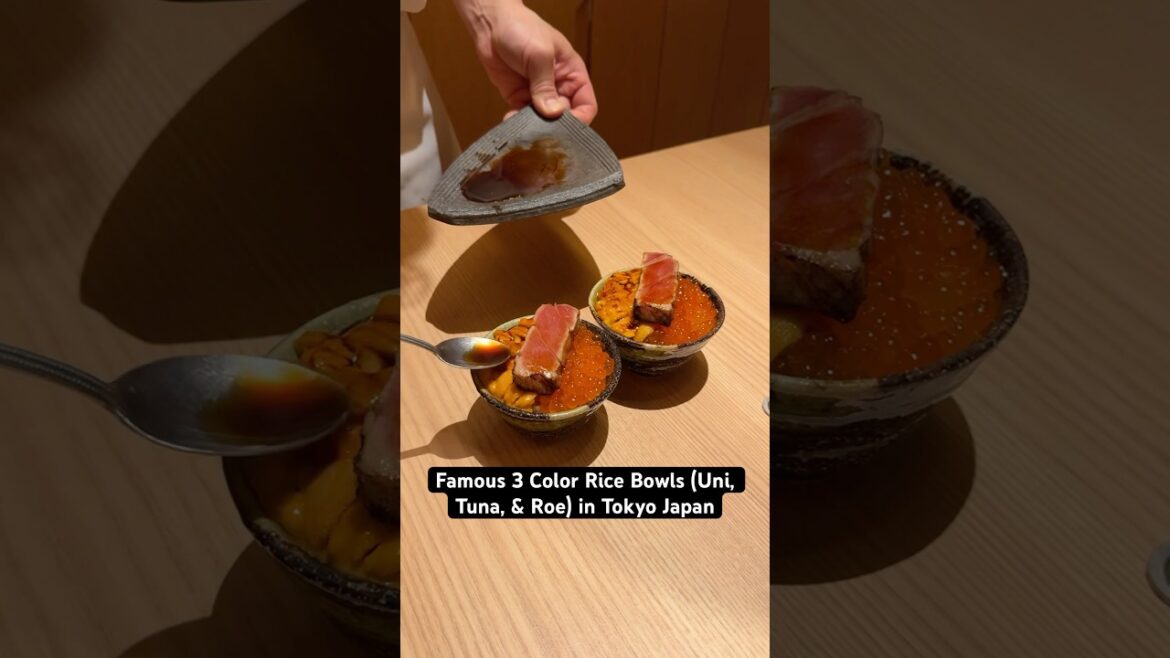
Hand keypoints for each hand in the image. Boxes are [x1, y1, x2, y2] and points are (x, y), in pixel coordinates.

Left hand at [455, 0, 597, 123]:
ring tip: (526, 129)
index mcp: (572, 74)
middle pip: (565, 118)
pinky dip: (518, 123)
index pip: (586, 104)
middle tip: (544, 133)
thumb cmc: (522, 29)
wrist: (490, 24)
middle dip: (555, 127)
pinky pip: (522, 117)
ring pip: (543, 121)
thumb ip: (546, 86)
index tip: (567, 128)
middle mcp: (558, 87)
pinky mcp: (518, 98)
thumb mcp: (539, 55)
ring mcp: (538, 94)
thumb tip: (553, 113)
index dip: (580, 118)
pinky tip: (511, 121)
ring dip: (535, 128)